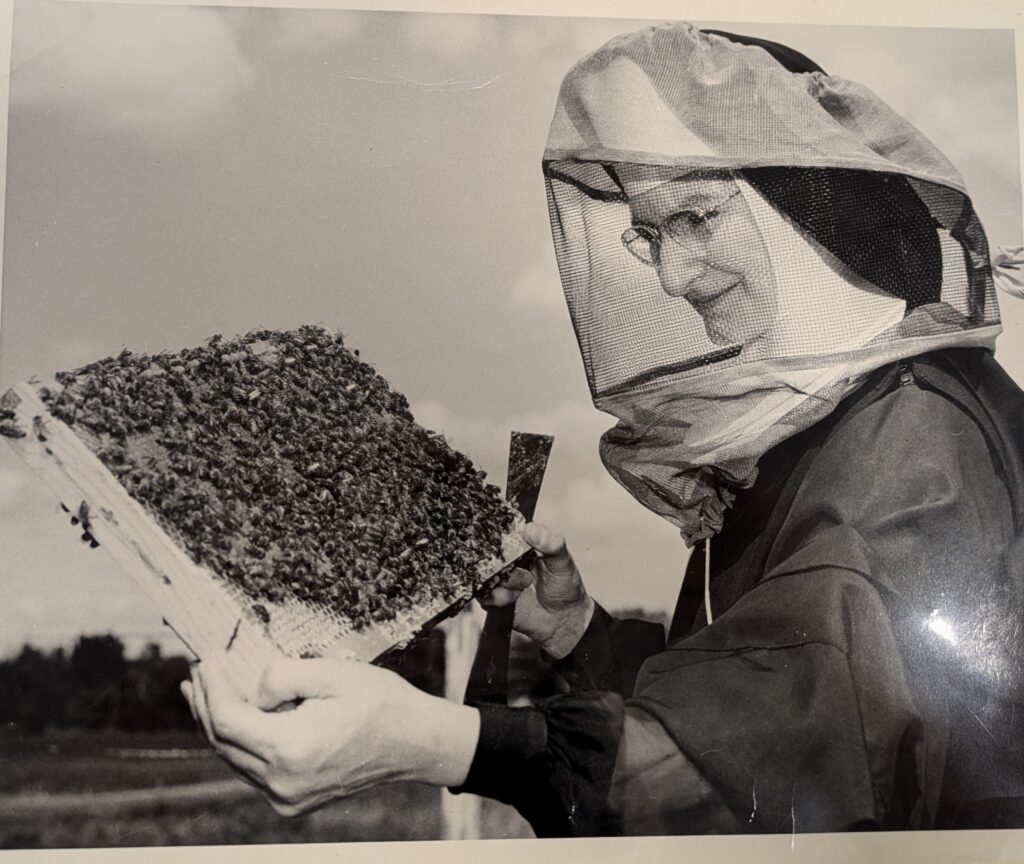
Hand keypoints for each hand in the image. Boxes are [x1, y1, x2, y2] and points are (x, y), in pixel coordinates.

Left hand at [180, 657, 479, 816]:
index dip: (211, 686)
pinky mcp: (293, 799)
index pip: (228, 719)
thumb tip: (253, 690)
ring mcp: (287, 796)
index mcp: (290, 750)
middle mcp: (282, 782)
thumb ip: (282, 676)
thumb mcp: (332, 673)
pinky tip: (233, 718)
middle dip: (205, 702)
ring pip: (233, 757)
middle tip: (197, 667)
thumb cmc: (379, 702)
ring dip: (216, 722)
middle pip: (223, 741)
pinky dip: (238, 741)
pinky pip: (252, 767)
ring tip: (200, 690)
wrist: (415, 742)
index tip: (206, 655)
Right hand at [481, 521, 593, 658]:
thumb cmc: (564, 585)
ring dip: (504, 582)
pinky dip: (498, 597)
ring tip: (523, 587)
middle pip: (488, 553)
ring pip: (484, 574)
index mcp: (520, 543)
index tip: (516, 548)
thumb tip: (530, 528)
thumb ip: (552, 542)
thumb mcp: (563, 560)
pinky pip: (483, 595)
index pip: (502, 531)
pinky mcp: (493, 598)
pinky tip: (514, 598)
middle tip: (526, 575)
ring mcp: (498, 578)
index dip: (503, 537)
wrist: (563, 618)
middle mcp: (505, 559)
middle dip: (503, 564)